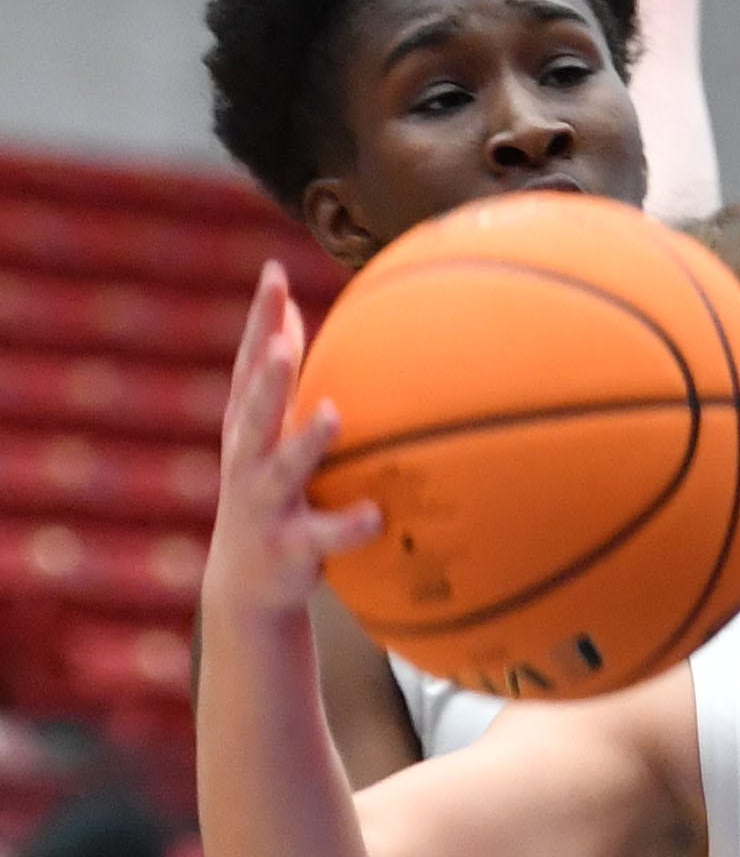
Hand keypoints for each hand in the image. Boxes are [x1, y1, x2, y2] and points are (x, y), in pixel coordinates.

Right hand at [202, 267, 379, 625]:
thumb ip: (280, 380)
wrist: (246, 584)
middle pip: (254, 410)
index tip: (273, 273)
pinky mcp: (287, 549)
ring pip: (282, 470)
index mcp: (246, 427)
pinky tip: (376, 516)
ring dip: (305, 443)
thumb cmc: (265, 494)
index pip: (249, 363)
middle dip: (266, 378)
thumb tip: (294, 315)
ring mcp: (264, 505)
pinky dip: (347, 527)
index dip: (259, 320)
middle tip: (279, 343)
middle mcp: (247, 460)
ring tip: (331, 414)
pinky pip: (322, 538)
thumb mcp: (265, 435)